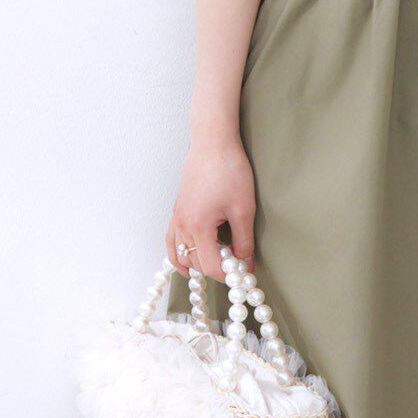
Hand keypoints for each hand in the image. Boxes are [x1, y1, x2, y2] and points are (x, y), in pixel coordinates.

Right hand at [165, 135, 256, 278]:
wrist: (213, 144)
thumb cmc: (228, 171)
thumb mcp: (243, 209)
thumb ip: (244, 241)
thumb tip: (246, 263)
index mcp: (198, 227)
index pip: (211, 266)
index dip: (230, 274)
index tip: (244, 273)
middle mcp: (182, 225)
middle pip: (196, 263)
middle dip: (217, 269)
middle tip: (237, 266)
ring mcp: (176, 218)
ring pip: (181, 256)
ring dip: (199, 264)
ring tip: (219, 263)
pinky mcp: (177, 211)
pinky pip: (172, 242)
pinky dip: (179, 255)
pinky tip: (188, 262)